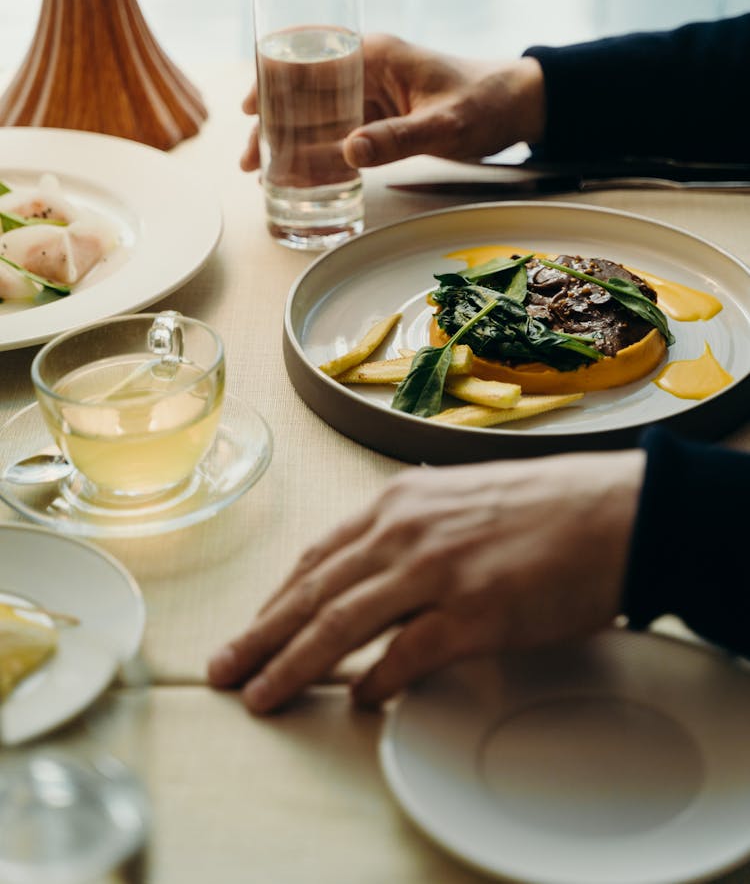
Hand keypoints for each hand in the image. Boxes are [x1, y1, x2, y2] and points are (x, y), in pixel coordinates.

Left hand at [207, 449, 643, 711]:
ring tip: (262, 695)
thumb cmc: (545, 505)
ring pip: (338, 624)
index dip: (277, 598)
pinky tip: (358, 700)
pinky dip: (375, 681)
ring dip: (292, 665)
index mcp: (400, 502)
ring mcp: (435, 570)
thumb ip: (413, 533)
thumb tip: (378, 577)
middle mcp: (405, 531)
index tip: (253, 627)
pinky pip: (404, 654)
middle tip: (224, 667)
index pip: (318, 557)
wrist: (613, 510)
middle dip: (260, 636)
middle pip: (312, 593)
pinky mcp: (471, 611)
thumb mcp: (459, 500)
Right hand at [239, 34, 545, 171]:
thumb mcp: (444, 125)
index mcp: (375, 55)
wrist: (517, 104)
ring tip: (264, 176)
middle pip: (302, 91)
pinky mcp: (379, 114)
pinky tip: (299, 176)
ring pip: (316, 115)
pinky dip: (316, 152)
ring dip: (289, 142)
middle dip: (271, 124)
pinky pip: (337, 131)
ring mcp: (371, 92)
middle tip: (249, 162)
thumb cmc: (485, 103)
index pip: (308, 58)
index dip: (271, 80)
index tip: (248, 109)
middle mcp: (366, 68)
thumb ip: (398, 139)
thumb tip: (348, 152)